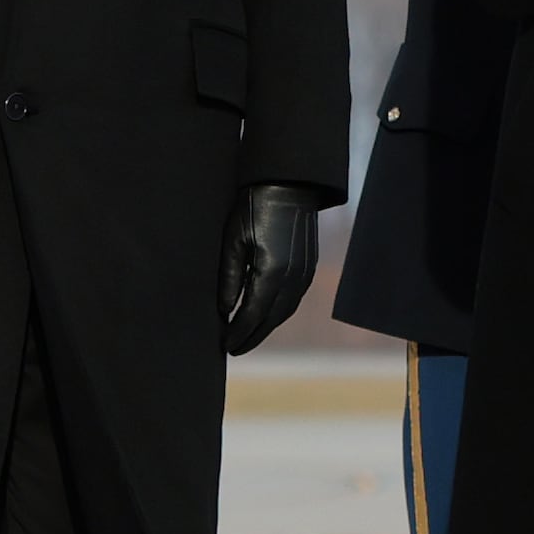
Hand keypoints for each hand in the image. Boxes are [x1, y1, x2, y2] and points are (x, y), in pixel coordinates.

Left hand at [219, 183, 319, 354]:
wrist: (290, 184)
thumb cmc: (254, 207)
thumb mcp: (233, 241)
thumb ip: (229, 279)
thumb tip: (224, 312)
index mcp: (273, 272)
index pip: (253, 314)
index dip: (239, 332)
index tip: (225, 345)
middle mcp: (293, 278)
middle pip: (271, 319)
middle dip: (252, 336)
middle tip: (233, 349)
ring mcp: (305, 274)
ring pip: (284, 312)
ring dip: (266, 328)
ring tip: (247, 337)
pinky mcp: (309, 268)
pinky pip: (293, 300)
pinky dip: (278, 313)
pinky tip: (265, 316)